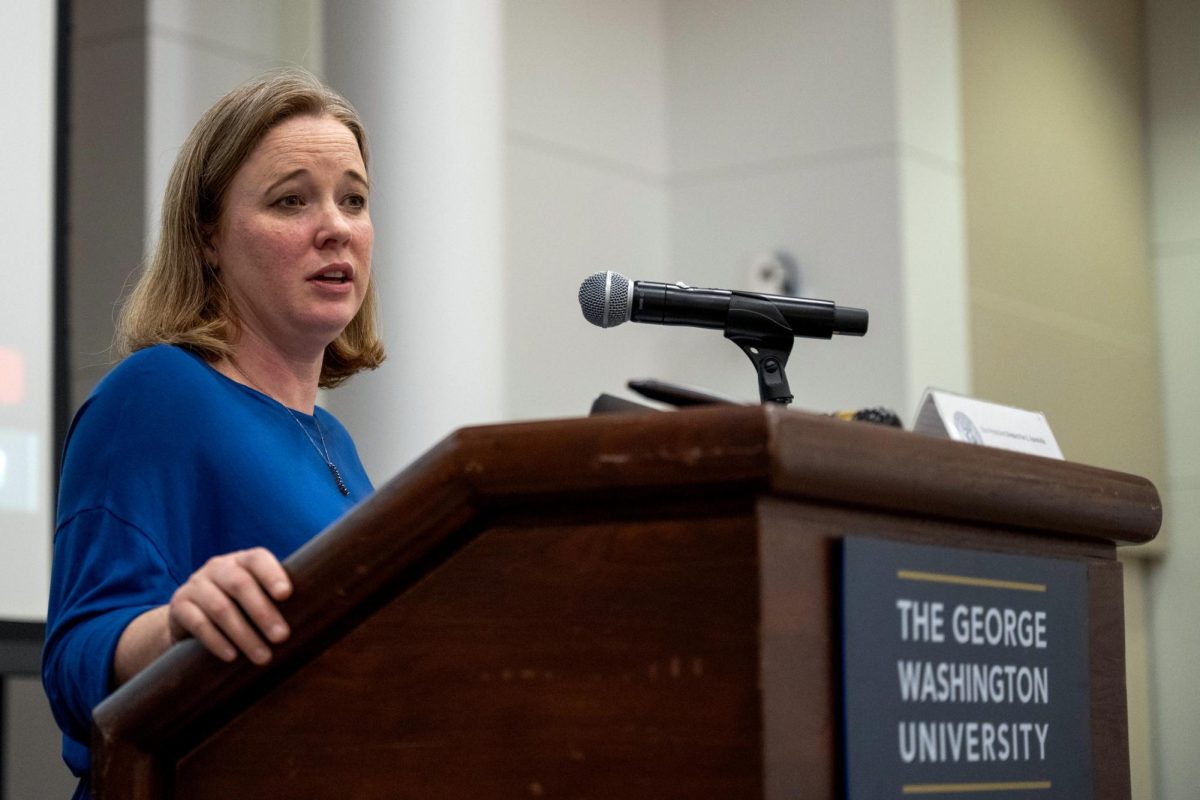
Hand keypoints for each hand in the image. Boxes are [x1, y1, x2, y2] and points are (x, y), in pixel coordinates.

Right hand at [167, 547, 292, 664]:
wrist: (192, 618)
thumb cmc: (240, 608)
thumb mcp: (256, 597)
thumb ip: (277, 600)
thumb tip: (317, 619)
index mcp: (242, 560)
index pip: (258, 559)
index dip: (272, 574)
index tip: (286, 594)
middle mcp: (218, 567)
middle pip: (240, 584)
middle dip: (263, 612)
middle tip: (282, 637)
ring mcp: (196, 584)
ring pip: (220, 607)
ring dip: (243, 634)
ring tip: (263, 657)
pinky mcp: (179, 606)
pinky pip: (197, 623)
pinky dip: (216, 641)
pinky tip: (231, 656)